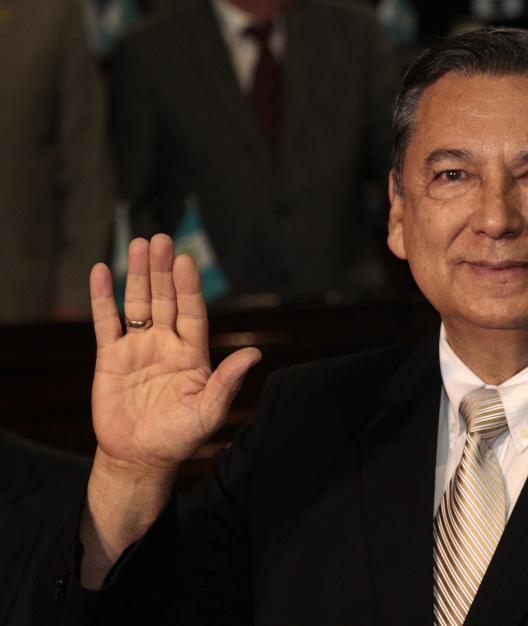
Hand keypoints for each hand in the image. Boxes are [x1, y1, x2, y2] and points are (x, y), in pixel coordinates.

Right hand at [89, 234, 260, 476]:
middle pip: (165, 299)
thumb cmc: (178, 438)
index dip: (189, 287)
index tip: (186, 261)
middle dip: (163, 270)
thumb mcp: (208, 412)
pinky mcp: (110, 358)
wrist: (139, 458)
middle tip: (161, 240)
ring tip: (140, 244)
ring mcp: (138, 348)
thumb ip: (227, 382)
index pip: (192, 312)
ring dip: (138, 275)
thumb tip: (254, 355)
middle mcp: (166, 344)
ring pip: (138, 303)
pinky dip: (102, 297)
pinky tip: (102, 271)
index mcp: (192, 354)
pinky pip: (105, 322)